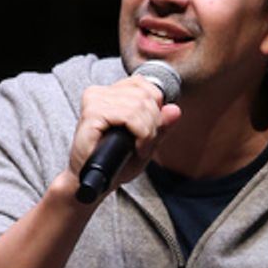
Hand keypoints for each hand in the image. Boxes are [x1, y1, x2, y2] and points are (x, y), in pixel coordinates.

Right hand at [68, 75, 181, 192]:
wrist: (96, 183)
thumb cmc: (116, 164)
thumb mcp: (145, 144)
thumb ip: (161, 126)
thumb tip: (175, 109)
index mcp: (110, 94)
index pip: (143, 84)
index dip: (155, 107)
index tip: (151, 131)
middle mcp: (100, 93)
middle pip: (145, 94)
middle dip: (154, 123)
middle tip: (146, 144)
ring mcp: (94, 101)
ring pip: (139, 105)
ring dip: (147, 132)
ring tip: (140, 149)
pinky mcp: (92, 114)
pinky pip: (129, 116)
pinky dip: (141, 134)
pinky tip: (137, 148)